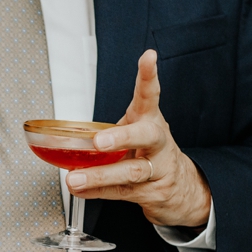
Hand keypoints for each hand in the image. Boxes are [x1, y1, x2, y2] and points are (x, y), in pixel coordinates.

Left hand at [65, 50, 211, 228]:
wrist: (183, 188)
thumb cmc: (151, 154)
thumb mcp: (136, 134)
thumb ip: (110, 131)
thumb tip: (68, 138)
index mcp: (151, 121)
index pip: (151, 95)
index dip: (149, 76)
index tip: (148, 57)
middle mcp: (158, 143)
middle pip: (146, 137)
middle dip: (122, 138)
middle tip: (99, 141)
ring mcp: (159, 169)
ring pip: (131, 172)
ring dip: (100, 175)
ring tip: (77, 178)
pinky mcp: (153, 193)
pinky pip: (121, 192)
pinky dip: (97, 192)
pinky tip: (82, 190)